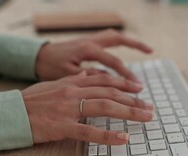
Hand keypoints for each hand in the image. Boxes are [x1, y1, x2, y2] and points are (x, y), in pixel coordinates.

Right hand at [21, 72, 153, 144]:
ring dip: (128, 112)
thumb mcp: (52, 84)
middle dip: (133, 100)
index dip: (123, 83)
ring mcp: (69, 109)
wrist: (11, 113)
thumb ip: (72, 79)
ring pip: (104, 108)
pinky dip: (108, 135)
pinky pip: (89, 132)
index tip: (139, 89)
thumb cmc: (31, 101)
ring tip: (145, 117)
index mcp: (72, 82)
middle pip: (110, 93)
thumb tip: (88, 74)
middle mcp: (73, 92)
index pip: (104, 80)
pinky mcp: (63, 127)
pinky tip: (123, 138)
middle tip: (149, 106)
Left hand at [35, 29, 152, 81]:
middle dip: (135, 45)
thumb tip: (107, 80)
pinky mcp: (86, 44)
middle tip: (151, 51)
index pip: (113, 61)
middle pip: (118, 40)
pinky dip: (117, 46)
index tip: (137, 87)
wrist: (36, 57)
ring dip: (128, 41)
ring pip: (113, 37)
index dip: (127, 74)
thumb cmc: (49, 67)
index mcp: (86, 49)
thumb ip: (88, 77)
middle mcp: (90, 42)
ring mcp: (88, 41)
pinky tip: (124, 57)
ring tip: (145, 48)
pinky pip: (106, 42)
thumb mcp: (67, 75)